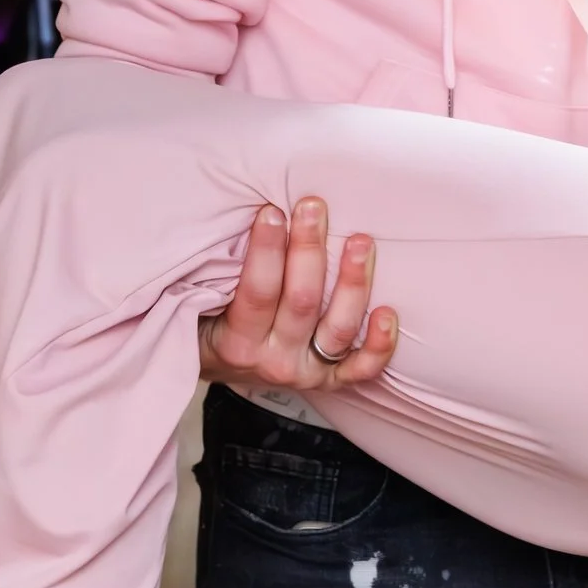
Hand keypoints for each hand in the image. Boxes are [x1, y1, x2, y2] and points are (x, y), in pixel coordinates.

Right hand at [197, 198, 396, 391]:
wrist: (220, 370)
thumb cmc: (210, 325)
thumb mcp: (198, 305)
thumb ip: (213, 275)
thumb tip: (223, 218)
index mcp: (238, 342)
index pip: (256, 293)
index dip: (265, 252)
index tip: (272, 211)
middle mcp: (275, 360)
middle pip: (301, 303)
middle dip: (308, 250)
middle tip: (314, 207)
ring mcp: (307, 372)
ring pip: (337, 328)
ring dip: (353, 283)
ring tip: (361, 242)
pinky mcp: (331, 380)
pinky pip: (362, 368)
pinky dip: (379, 344)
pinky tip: (389, 312)